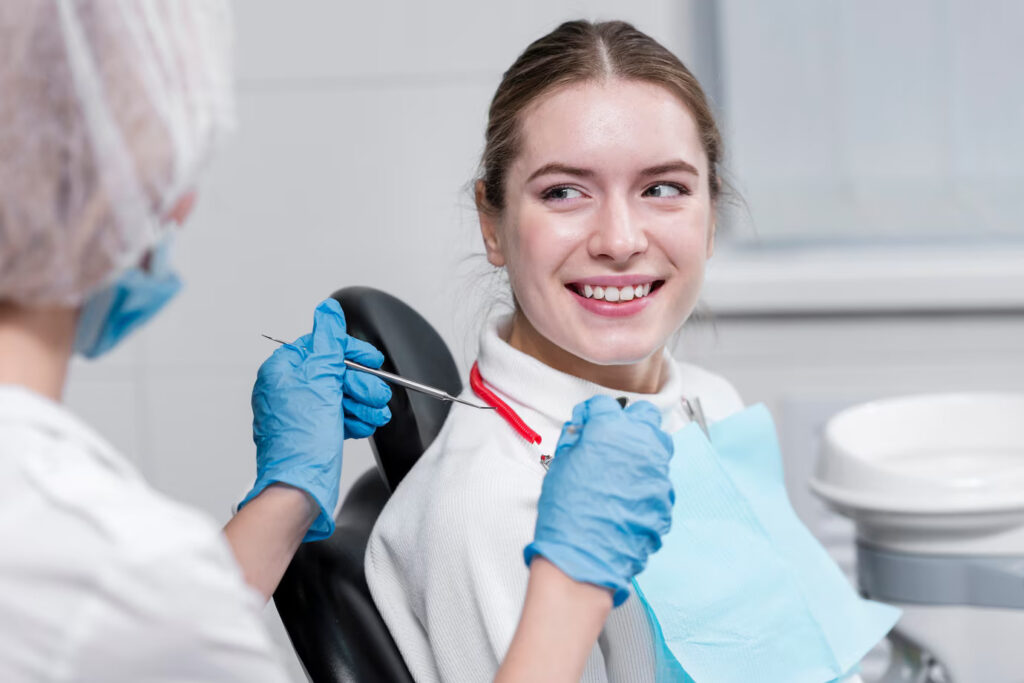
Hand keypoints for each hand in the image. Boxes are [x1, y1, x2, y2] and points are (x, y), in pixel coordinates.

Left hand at [239, 298, 391, 540]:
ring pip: (340, 396)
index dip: (350, 353)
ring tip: (374, 415)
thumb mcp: (320, 381)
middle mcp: (287, 391)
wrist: (298, 488)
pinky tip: (364, 425)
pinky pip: (338, 416)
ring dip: (362, 403)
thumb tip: (327, 310)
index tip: (371, 361)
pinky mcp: (312, 433)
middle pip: (334, 372)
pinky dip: (354, 418)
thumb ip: (327, 342)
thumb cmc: (302, 441)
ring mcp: (299, 414)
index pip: (321, 347)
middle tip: (376, 395)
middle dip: (360, 384)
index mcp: (282, 372)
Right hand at [524, 395, 673, 605]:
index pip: (606, 406)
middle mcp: (642, 446)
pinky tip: (626, 498)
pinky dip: (645, 484)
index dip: (593, 414)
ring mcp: (659, 473)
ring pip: (659, 448)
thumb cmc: (567, 514)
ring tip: (620, 472)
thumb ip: (575, 439)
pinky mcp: (666, 499)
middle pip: (646, 417)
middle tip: (611, 441)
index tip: (587, 424)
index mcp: (611, 430)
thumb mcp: (560, 465)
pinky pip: (659, 481)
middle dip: (630, 424)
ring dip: (641, 452)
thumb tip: (582, 430)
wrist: (584, 558)